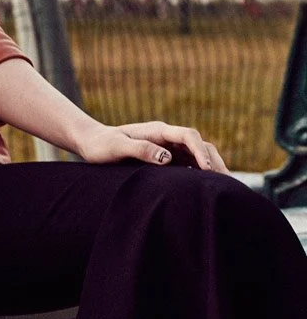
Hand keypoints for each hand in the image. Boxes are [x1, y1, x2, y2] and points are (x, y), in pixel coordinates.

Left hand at [76, 119, 227, 172]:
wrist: (91, 142)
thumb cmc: (101, 145)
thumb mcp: (118, 148)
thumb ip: (141, 150)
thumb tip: (167, 158)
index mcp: (157, 130)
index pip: (188, 136)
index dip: (200, 151)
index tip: (208, 169)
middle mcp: (166, 137)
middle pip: (199, 144)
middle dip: (214, 160)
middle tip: (227, 181)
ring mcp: (167, 147)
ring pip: (196, 154)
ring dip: (211, 167)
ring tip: (224, 186)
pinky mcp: (164, 158)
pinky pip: (187, 164)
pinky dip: (198, 173)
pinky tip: (204, 188)